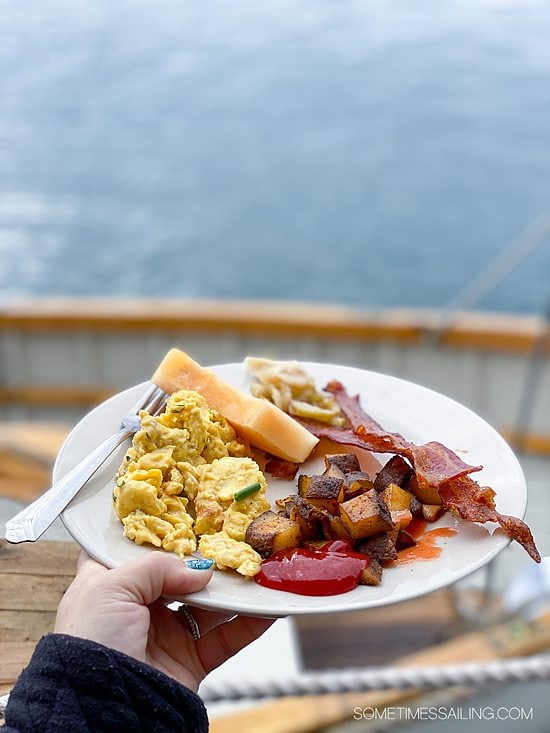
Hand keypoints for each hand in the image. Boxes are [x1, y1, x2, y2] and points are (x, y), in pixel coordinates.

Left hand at [55, 550, 274, 690]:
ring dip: (234, 589)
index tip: (185, 513)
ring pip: (208, 604)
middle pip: (178, 574)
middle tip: (232, 540)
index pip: (130, 550)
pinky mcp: (188, 662)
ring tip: (257, 569)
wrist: (100, 711)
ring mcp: (164, 634)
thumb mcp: (111, 587)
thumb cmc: (90, 641)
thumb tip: (200, 573)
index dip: (156, 533)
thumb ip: (157, 566)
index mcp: (106, 585)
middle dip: (206, 560)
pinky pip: (226, 638)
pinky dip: (249, 623)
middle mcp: (136, 607)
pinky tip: (268, 606)